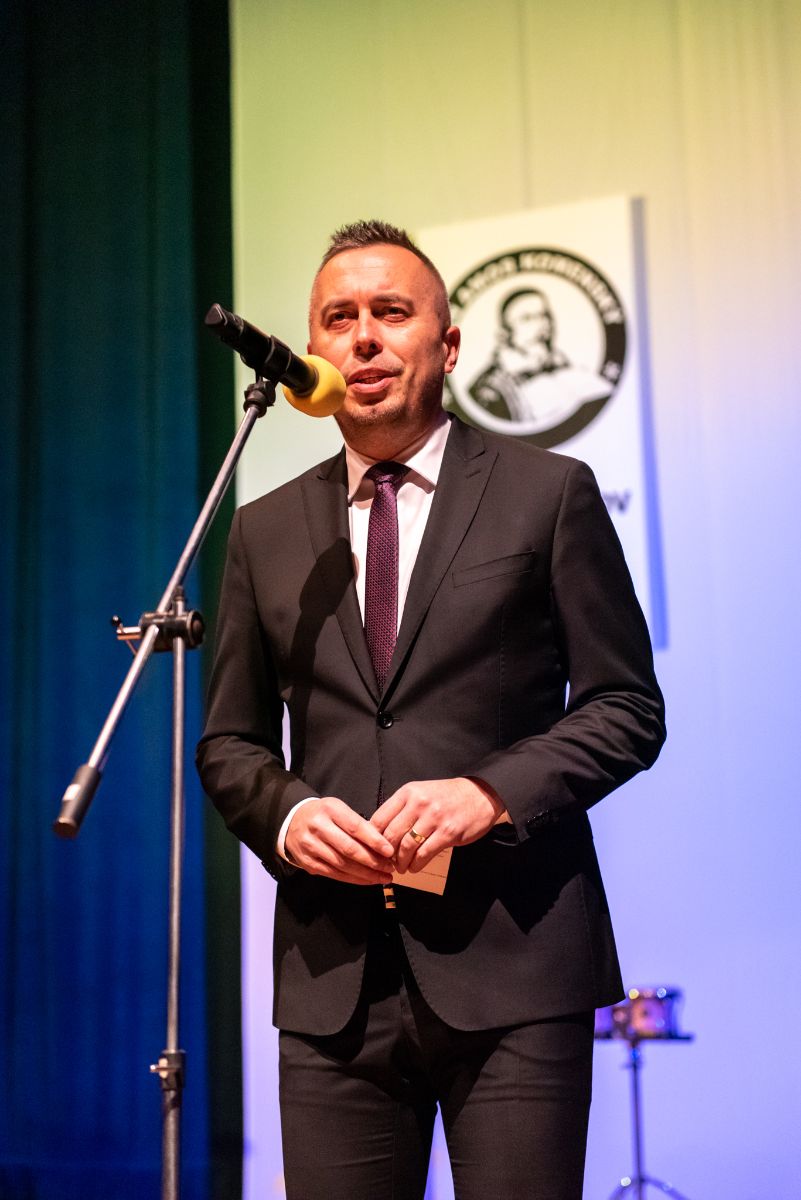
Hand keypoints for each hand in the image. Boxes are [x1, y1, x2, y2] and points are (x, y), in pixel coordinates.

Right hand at [285, 796, 395, 884]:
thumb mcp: (339, 809)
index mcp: (329, 809)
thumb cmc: (324, 815)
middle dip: (372, 861)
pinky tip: (367, 880)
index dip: (374, 841)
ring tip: (383, 877)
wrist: (292, 821)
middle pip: (348, 849)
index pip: (355, 827)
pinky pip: (334, 874)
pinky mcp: (307, 863)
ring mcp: (311, 846)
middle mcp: (318, 827)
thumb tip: (383, 844)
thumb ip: (358, 824)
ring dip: (366, 874)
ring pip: (342, 865)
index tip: (389, 851)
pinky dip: (353, 879)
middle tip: (389, 868)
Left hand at [371, 778, 504, 873]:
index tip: (373, 849)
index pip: (379, 818)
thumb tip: (378, 832)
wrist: (479, 795)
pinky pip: (424, 854)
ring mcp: (434, 818)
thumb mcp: (421, 793)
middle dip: (385, 854)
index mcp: (408, 792)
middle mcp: (419, 803)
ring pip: (406, 847)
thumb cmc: (447, 797)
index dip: (372, 839)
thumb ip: (401, 809)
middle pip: (390, 835)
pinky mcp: (448, 833)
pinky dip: (416, 865)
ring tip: (401, 867)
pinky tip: (415, 867)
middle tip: (387, 862)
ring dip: (400, 862)